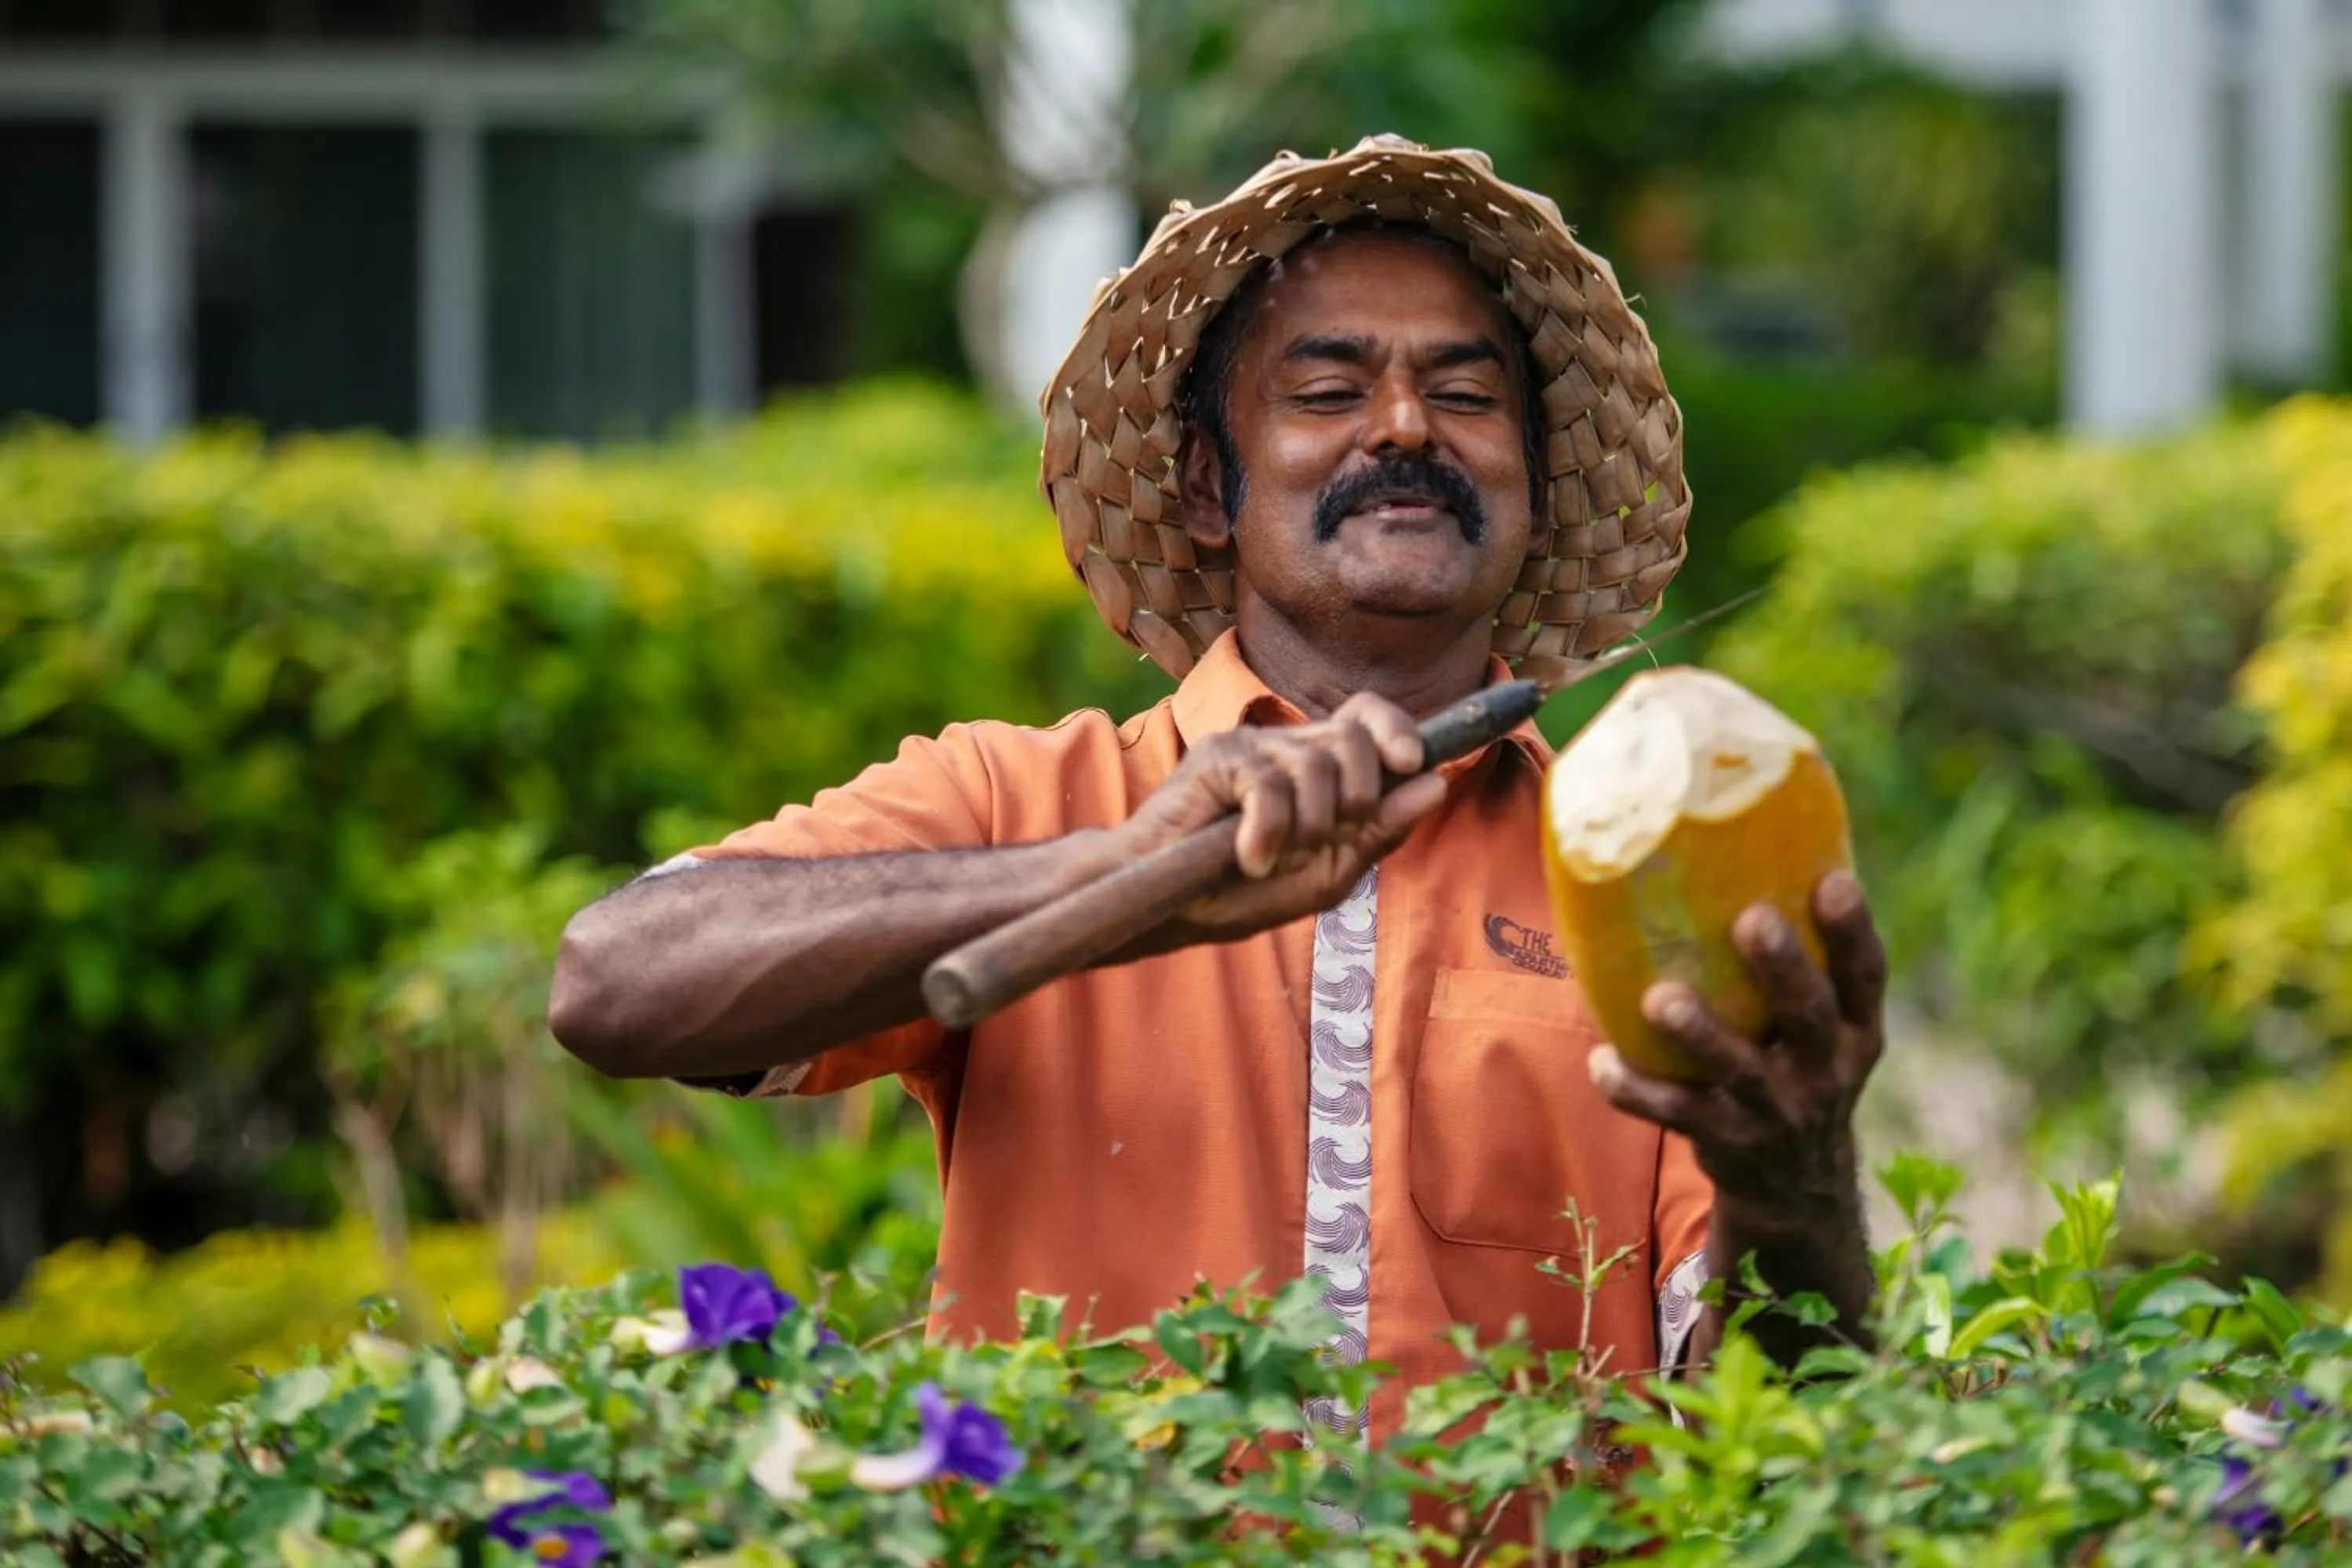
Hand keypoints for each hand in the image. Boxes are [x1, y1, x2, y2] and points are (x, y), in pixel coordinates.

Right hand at [1118, 692, 1449, 943]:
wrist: (1170, 907)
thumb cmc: (1245, 890)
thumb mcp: (1328, 871)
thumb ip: (1380, 829)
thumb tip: (1435, 782)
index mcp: (1318, 767)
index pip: (1368, 717)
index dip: (1396, 728)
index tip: (1410, 761)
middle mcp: (1286, 746)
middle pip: (1353, 737)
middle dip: (1356, 797)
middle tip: (1320, 841)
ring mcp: (1251, 746)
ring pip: (1316, 765)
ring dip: (1307, 829)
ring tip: (1273, 859)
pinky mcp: (1216, 756)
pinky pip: (1270, 786)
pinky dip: (1268, 835)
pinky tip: (1249, 858)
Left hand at [1589, 870, 1886, 1215]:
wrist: (1794, 1185)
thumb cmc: (1792, 1064)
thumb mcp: (1821, 1026)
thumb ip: (1795, 960)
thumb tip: (1734, 846)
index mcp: (1852, 1029)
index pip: (1865, 975)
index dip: (1852, 930)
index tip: (1832, 880)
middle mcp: (1824, 1070)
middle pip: (1807, 1016)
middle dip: (1782, 968)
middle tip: (1751, 920)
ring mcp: (1774, 1110)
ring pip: (1737, 1070)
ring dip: (1700, 1033)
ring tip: (1661, 997)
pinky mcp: (1725, 1142)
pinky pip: (1675, 1114)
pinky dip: (1635, 1091)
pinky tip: (1601, 1061)